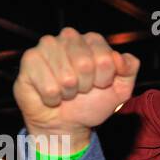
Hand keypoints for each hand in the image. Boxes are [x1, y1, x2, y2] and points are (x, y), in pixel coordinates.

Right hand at [13, 27, 139, 146]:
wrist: (67, 123)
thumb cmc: (92, 103)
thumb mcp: (120, 89)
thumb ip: (129, 70)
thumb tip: (119, 58)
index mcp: (92, 40)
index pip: (106, 58)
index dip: (104, 79)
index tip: (99, 85)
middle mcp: (68, 37)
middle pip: (85, 64)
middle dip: (86, 86)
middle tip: (81, 90)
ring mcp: (47, 46)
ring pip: (66, 76)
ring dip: (69, 93)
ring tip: (66, 92)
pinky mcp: (29, 60)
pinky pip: (49, 87)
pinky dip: (53, 99)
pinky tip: (52, 96)